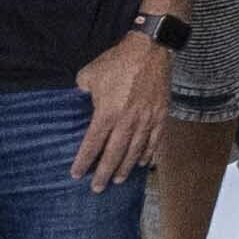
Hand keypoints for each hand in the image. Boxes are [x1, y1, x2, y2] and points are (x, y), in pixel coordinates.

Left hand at [69, 36, 173, 182]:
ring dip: (125, 168)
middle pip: (114, 154)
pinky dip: (148, 155)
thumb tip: (78, 101)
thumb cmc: (117, 61)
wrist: (150, 49)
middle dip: (104, 173)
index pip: (92, 144)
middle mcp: (127, 121)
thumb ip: (81, 92)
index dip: (84, 161)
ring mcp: (146, 120)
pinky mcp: (160, 115)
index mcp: (107, 113)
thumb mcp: (89, 74)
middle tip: (97, 188)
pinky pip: (154, 141)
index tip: (77, 174)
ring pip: (135, 151)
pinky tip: (142, 164)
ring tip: (118, 180)